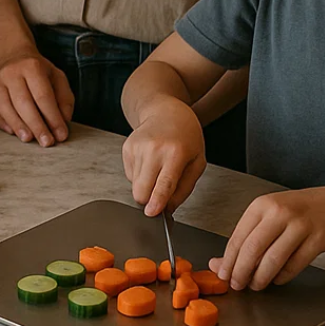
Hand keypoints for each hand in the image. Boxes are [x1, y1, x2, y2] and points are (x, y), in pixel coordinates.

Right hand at [0, 44, 73, 145]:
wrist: (10, 55)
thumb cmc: (36, 70)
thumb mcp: (56, 76)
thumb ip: (64, 98)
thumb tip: (64, 121)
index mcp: (32, 66)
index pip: (43, 96)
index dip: (53, 118)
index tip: (61, 135)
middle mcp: (11, 72)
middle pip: (24, 103)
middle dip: (36, 125)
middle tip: (46, 142)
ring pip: (5, 107)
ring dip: (18, 126)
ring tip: (29, 139)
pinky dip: (1, 122)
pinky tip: (12, 131)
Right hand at [121, 98, 205, 214]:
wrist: (166, 112)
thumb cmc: (186, 137)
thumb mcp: (197, 162)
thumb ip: (184, 188)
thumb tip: (168, 208)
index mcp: (175, 153)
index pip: (164, 183)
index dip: (156, 202)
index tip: (151, 213)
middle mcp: (153, 149)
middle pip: (141, 190)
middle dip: (149, 200)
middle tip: (160, 194)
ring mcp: (137, 147)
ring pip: (135, 185)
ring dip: (146, 185)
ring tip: (158, 168)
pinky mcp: (127, 148)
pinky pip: (130, 175)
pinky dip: (140, 174)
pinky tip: (150, 162)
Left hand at [210, 187, 324, 290]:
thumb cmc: (295, 212)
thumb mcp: (267, 216)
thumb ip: (245, 238)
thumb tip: (218, 263)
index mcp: (261, 205)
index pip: (238, 237)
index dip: (229, 260)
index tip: (223, 275)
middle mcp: (279, 212)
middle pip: (253, 248)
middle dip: (242, 271)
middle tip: (237, 284)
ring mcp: (300, 226)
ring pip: (273, 259)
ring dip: (261, 277)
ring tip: (256, 285)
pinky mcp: (316, 240)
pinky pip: (294, 265)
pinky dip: (282, 276)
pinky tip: (277, 279)